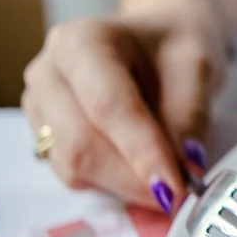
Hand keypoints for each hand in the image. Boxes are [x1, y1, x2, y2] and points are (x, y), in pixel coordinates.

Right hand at [21, 13, 224, 211]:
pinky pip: (75, 175)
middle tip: (180, 195)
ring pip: (74, 166)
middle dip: (134, 178)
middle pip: (81, 143)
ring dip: (125, 185)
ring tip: (167, 179)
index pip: (107, 106)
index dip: (142, 152)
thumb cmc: (173, 47)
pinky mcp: (46, 136)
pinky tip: (142, 171)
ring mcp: (40, 107)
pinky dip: (114, 183)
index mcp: (81, 41)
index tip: (176, 187)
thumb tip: (185, 168)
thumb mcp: (196, 67)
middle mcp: (47, 72)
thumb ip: (190, 115)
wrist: (157, 42)